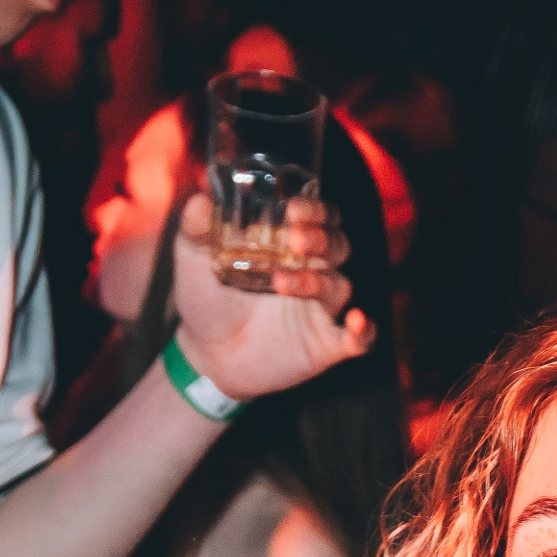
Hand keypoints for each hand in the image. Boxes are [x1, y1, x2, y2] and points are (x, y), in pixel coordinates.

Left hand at [170, 193, 372, 400]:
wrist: (207, 356)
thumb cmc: (206, 300)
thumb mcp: (193, 260)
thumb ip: (195, 229)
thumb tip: (201, 201)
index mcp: (288, 246)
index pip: (318, 218)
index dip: (314, 209)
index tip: (293, 209)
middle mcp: (312, 271)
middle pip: (337, 245)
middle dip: (321, 238)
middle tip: (295, 240)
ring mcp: (321, 309)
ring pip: (339, 285)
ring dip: (317, 280)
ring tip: (281, 283)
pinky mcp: (325, 344)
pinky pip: (359, 339)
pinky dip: (363, 331)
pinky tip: (357, 321)